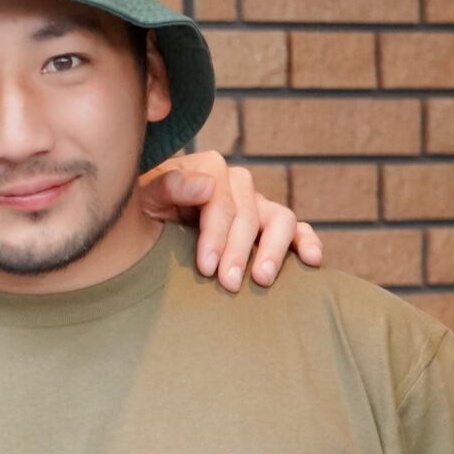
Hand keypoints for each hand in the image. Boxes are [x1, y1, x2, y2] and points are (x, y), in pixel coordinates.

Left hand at [137, 151, 321, 292]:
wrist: (146, 221)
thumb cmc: (142, 210)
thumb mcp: (142, 197)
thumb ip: (167, 186)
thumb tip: (207, 185)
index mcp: (206, 169)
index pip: (220, 200)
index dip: (216, 235)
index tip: (206, 267)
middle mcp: (236, 183)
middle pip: (249, 214)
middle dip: (239, 251)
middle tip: (229, 284)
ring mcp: (257, 202)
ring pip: (280, 218)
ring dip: (274, 250)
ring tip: (262, 279)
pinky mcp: (270, 223)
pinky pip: (297, 229)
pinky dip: (308, 241)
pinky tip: (311, 261)